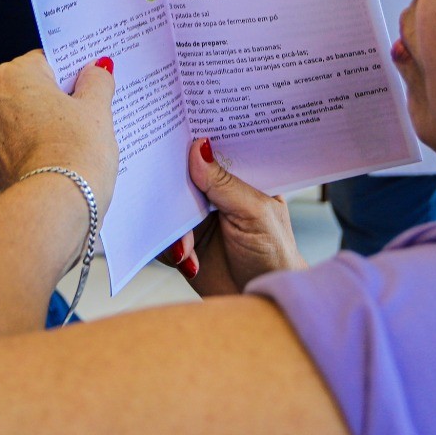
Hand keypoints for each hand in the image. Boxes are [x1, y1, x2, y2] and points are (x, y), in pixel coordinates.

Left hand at [0, 52, 118, 214]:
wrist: (51, 207)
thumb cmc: (74, 152)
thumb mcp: (96, 109)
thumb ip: (97, 82)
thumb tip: (98, 69)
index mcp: (14, 75)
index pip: (45, 62)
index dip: (70, 74)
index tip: (88, 86)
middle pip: (30, 90)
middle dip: (56, 101)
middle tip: (85, 116)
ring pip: (20, 119)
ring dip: (42, 126)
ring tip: (72, 143)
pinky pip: (12, 146)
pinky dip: (31, 149)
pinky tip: (55, 161)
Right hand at [164, 138, 305, 295]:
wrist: (261, 301)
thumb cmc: (274, 254)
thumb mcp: (255, 213)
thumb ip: (225, 183)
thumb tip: (198, 149)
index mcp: (238, 177)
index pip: (214, 150)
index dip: (194, 140)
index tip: (174, 134)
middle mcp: (215, 193)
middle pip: (182, 176)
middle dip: (172, 188)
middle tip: (171, 203)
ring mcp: (197, 218)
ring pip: (167, 207)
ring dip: (173, 229)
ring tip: (187, 250)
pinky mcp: (183, 242)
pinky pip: (161, 236)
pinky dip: (169, 248)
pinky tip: (188, 261)